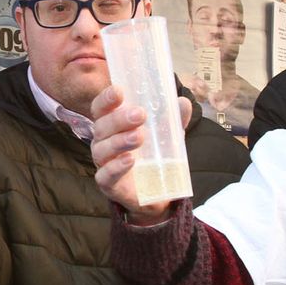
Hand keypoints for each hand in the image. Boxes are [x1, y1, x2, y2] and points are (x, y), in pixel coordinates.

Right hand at [89, 84, 191, 225]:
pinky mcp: (108, 184)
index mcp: (112, 126)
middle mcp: (103, 142)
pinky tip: (130, 160)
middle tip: (140, 114)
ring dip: (119, 141)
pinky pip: (105, 175)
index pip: (101, 109)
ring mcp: (103, 164)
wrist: (154, 193)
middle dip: (119, 119)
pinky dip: (116, 166)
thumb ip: (173, 119)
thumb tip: (183, 102)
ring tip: (139, 137)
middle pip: (101, 127)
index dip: (106, 99)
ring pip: (102, 149)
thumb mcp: (165, 136)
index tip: (119, 91)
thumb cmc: (152, 156)